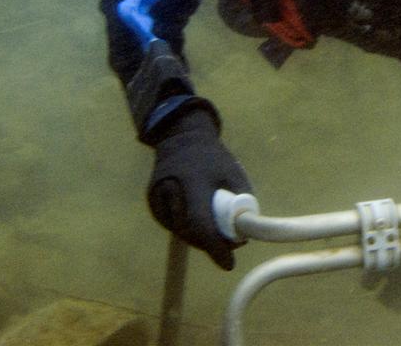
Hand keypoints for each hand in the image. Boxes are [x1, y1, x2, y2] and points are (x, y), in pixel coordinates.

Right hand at [148, 109, 252, 269]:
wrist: (181, 137)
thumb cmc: (212, 156)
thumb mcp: (232, 171)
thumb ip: (241, 198)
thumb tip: (247, 229)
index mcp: (192, 181)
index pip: (200, 223)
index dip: (215, 246)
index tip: (229, 263)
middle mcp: (169, 191)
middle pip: (189, 232)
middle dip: (210, 244)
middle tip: (228, 246)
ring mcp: (157, 199)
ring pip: (180, 231)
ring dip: (199, 238)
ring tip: (216, 231)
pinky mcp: (152, 204)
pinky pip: (172, 224)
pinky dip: (187, 229)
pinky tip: (199, 221)